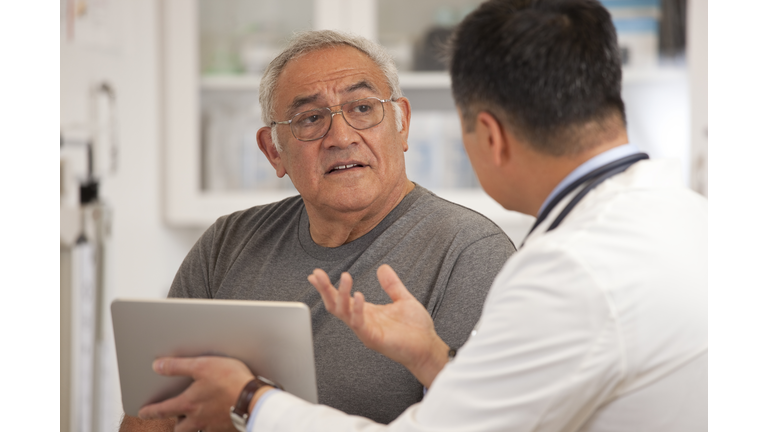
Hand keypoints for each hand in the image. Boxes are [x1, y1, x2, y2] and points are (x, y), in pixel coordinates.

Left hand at [137, 356, 254, 431]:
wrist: (254, 400)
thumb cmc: (231, 381)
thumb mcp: (202, 366)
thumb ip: (178, 366)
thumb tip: (158, 366)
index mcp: (188, 404)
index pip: (162, 410)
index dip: (150, 411)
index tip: (143, 412)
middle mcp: (197, 419)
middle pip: (178, 428)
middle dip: (174, 424)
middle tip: (173, 419)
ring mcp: (212, 426)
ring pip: (196, 430)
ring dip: (192, 426)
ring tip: (194, 420)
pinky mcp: (226, 428)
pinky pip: (214, 430)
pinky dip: (211, 426)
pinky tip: (216, 419)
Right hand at [308, 265, 449, 386]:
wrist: (428, 347)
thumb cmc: (415, 328)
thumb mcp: (403, 299)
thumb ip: (391, 285)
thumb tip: (382, 268)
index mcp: (367, 311)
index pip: (341, 298)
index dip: (327, 287)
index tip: (316, 274)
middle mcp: (362, 321)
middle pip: (335, 305)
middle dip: (325, 290)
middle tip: (317, 274)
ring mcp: (366, 330)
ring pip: (344, 313)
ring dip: (342, 295)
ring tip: (345, 277)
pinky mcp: (374, 339)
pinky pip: (360, 324)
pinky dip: (357, 309)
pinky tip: (359, 295)